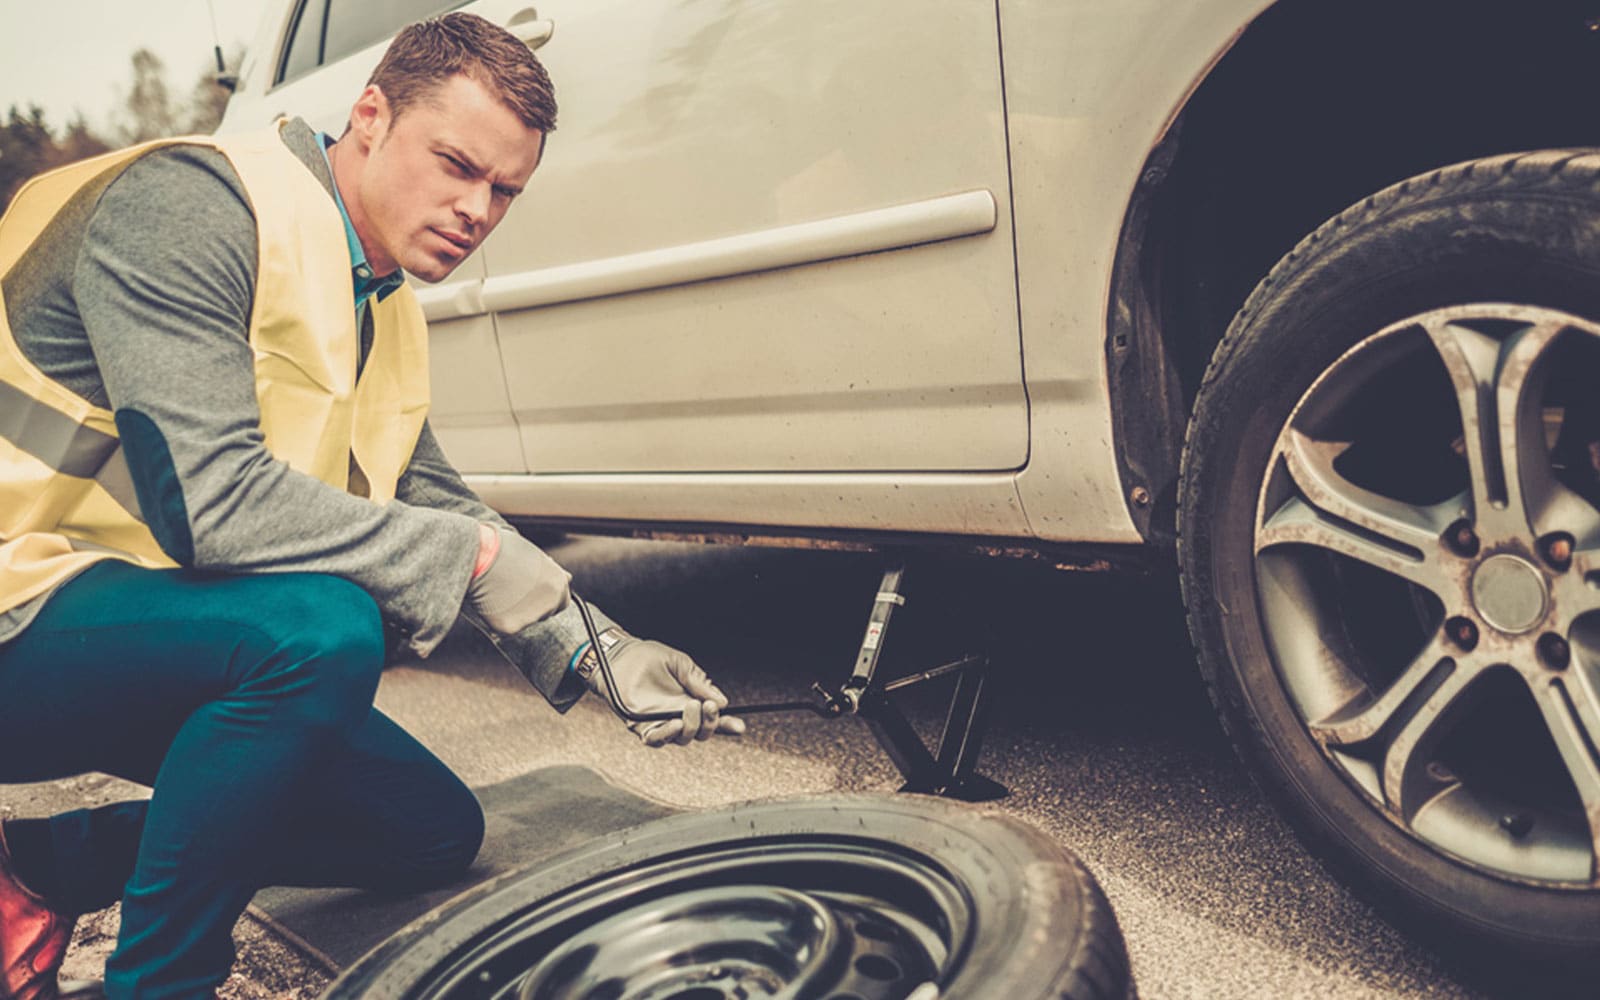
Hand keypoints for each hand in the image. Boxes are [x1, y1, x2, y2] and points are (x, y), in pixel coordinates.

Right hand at [465, 525, 570, 633]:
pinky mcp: (511, 627)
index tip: (534, 594)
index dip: (546, 598)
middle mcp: (551, 602)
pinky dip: (497, 619)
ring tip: (498, 591)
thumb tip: (566, 578)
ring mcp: (532, 616)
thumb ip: (551, 572)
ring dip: (515, 612)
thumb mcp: (535, 555)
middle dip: (533, 607)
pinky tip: (490, 601)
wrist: (480, 555)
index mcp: (559, 582)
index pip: (562, 601)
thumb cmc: (502, 548)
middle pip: (546, 614)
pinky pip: (505, 628)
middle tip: (512, 594)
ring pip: (525, 621)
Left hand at [582, 634, 746, 745]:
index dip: (726, 725)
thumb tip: (721, 701)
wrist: (622, 656)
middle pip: (700, 733)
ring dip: (691, 726)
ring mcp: (660, 723)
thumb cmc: (650, 659)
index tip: (739, 727)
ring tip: (691, 706)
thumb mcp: (681, 665)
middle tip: (708, 706)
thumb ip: (699, 682)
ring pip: (682, 738)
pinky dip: (667, 734)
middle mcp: (678, 716)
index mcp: (691, 702)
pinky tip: (674, 722)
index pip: (711, 719)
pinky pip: (656, 739)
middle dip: (709, 723)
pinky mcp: (641, 726)